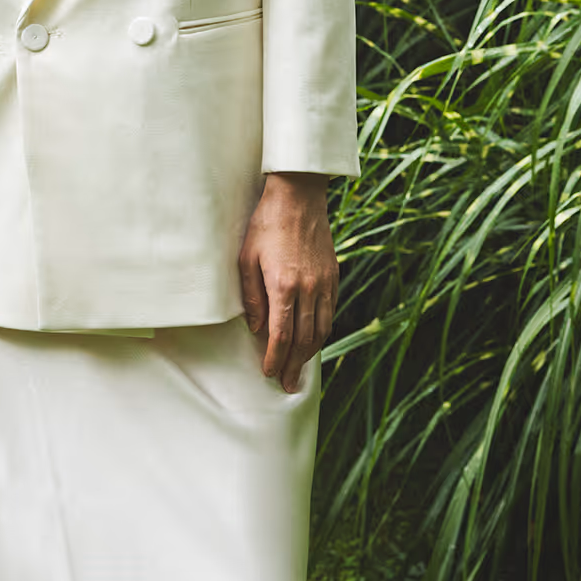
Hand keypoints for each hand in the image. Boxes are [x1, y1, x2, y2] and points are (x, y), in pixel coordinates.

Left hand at [237, 172, 337, 393]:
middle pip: (304, 339)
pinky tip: (314, 339)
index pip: (281, 335)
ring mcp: (324, 283)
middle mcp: (309, 289)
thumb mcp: (246, 258)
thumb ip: (252, 296)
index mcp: (284, 286)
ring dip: (311, 354)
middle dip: (295, 365)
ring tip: (301, 369)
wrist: (298, 195)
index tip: (270, 373)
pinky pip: (331, 312)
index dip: (276, 359)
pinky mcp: (333, 275)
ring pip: (321, 329)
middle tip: (288, 384)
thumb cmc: (266, 223)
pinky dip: (323, 332)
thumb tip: (257, 328)